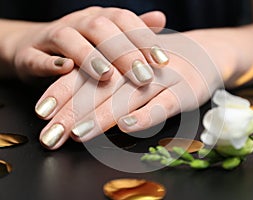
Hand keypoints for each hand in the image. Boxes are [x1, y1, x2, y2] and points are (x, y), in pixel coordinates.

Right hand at [2, 7, 167, 84]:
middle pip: (100, 28)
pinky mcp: (29, 55)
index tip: (162, 62)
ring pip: (69, 39)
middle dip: (123, 52)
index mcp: (99, 19)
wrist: (33, 48)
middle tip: (143, 76)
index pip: (124, 20)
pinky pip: (37, 56)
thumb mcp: (107, 39)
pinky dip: (50, 63)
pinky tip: (65, 70)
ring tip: (107, 75)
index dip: (144, 39)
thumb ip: (132, 31)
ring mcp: (51, 37)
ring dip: (89, 56)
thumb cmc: (80, 47)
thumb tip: (161, 18)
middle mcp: (77, 23)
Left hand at [35, 33, 222, 149]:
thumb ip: (107, 82)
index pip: (86, 74)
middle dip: (73, 112)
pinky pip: (163, 105)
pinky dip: (145, 115)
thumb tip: (74, 104)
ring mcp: (162, 79)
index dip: (62, 91)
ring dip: (102, 115)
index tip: (42, 112)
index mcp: (121, 59)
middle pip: (101, 88)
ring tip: (78, 133)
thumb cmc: (159, 65)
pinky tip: (127, 126)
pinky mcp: (185, 91)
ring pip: (128, 96)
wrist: (202, 52)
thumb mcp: (132, 68)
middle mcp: (138, 67)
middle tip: (51, 134)